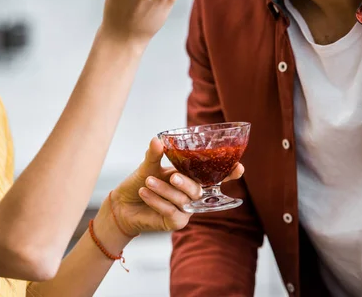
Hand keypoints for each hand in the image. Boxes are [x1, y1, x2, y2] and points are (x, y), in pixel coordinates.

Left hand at [104, 137, 243, 237]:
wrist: (123, 205)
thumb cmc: (140, 182)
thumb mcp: (147, 166)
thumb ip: (154, 154)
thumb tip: (157, 139)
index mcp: (190, 176)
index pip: (214, 176)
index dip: (229, 173)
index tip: (239, 167)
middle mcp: (191, 193)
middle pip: (198, 189)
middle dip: (186, 182)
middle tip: (173, 176)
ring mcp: (186, 209)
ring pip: (182, 199)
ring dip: (164, 190)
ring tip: (147, 181)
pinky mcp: (176, 222)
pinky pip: (171, 211)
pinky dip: (157, 201)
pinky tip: (145, 192)